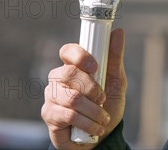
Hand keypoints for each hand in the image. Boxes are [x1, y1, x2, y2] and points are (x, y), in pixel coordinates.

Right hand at [41, 28, 126, 148]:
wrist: (102, 135)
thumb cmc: (107, 105)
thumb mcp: (116, 81)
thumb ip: (114, 58)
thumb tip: (118, 32)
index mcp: (74, 66)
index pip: (67, 51)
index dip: (80, 56)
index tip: (95, 67)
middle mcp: (59, 79)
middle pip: (68, 73)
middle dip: (91, 88)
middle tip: (103, 98)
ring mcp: (51, 96)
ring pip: (71, 97)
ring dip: (93, 110)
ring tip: (103, 118)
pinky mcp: (49, 115)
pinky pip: (68, 115)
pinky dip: (87, 122)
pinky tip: (95, 128)